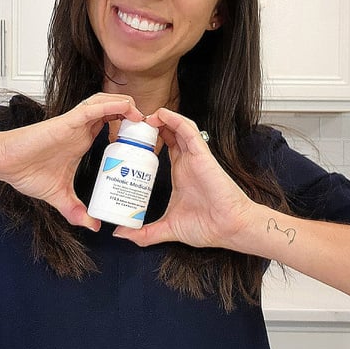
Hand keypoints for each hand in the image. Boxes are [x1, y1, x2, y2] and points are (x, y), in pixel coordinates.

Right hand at [0, 93, 142, 230]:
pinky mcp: (67, 121)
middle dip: (133, 115)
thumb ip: (76, 210)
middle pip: (114, 111)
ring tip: (143, 116)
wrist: (5, 164)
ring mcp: (75, 122)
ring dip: (126, 106)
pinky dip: (111, 106)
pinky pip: (93, 108)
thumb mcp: (59, 196)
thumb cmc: (27, 172)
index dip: (129, 128)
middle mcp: (81, 127)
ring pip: (106, 104)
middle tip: (150, 127)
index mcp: (82, 139)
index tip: (145, 140)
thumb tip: (93, 226)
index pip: (112, 125)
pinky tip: (126, 108)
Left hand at [113, 108, 254, 248]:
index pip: (163, 146)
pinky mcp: (202, 155)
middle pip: (169, 133)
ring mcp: (195, 156)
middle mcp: (187, 160)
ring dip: (162, 118)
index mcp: (180, 171)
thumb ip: (144, 233)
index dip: (148, 139)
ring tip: (145, 116)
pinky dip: (175, 120)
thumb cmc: (207, 226)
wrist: (228, 228)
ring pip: (178, 127)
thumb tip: (121, 233)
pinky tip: (161, 115)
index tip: (130, 137)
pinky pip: (188, 131)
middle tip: (134, 122)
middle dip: (152, 125)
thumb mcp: (168, 228)